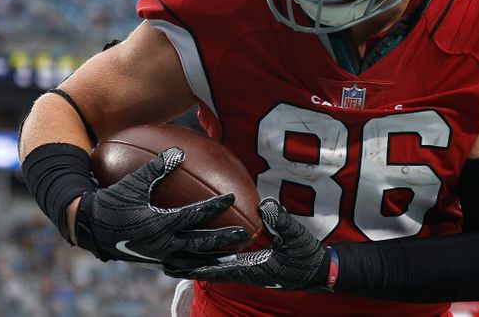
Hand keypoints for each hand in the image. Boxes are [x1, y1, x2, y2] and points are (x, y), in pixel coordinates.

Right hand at [74, 147, 247, 270]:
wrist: (88, 227)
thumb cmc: (110, 202)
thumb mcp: (132, 184)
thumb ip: (156, 168)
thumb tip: (178, 151)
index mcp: (158, 224)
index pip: (194, 215)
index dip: (215, 206)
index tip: (231, 198)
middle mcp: (160, 244)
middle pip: (200, 243)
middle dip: (223, 239)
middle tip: (244, 234)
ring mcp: (157, 255)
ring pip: (192, 260)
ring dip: (213, 257)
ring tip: (232, 256)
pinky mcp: (153, 261)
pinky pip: (180, 265)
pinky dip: (195, 264)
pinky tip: (205, 261)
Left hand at [174, 198, 331, 291]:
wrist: (318, 271)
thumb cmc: (308, 257)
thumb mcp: (297, 238)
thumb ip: (282, 222)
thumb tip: (265, 205)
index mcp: (251, 270)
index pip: (216, 269)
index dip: (192, 266)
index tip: (171, 263)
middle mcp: (244, 273)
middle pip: (209, 270)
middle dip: (186, 267)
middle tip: (160, 260)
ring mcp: (247, 271)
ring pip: (215, 267)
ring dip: (194, 262)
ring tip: (172, 255)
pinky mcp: (251, 267)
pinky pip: (225, 262)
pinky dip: (210, 257)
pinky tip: (202, 247)